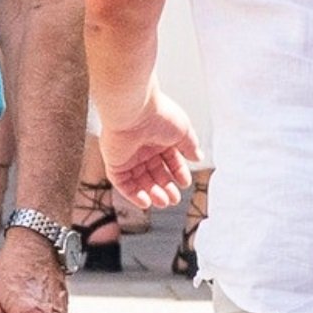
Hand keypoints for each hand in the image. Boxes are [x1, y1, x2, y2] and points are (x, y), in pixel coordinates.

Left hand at [99, 88, 200, 210]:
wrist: (134, 110)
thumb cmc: (159, 115)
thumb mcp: (183, 131)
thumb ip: (190, 146)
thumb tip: (198, 157)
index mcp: (159, 137)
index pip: (169, 160)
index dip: (178, 172)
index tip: (185, 183)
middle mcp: (142, 147)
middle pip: (154, 172)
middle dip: (165, 186)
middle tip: (174, 199)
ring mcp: (127, 155)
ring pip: (139, 180)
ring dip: (152, 192)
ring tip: (163, 202)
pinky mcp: (114, 162)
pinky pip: (122, 182)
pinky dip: (133, 194)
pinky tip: (146, 202)